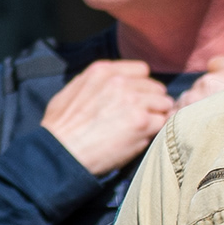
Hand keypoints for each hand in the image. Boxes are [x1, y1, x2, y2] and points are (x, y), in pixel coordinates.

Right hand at [40, 57, 179, 178]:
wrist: (59, 154)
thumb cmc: (59, 129)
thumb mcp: (71, 92)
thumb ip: (94, 83)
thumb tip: (109, 85)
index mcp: (103, 71)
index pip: (141, 71)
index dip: (141, 87)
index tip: (136, 100)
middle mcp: (120, 82)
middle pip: (156, 87)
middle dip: (151, 103)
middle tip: (140, 119)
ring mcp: (134, 101)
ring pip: (164, 104)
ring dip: (156, 117)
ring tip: (141, 131)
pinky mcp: (142, 122)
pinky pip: (163, 123)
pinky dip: (156, 132)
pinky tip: (142, 139)